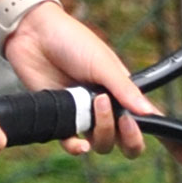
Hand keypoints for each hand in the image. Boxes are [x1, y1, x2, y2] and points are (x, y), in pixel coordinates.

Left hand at [0, 0, 147, 154]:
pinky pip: (70, 143)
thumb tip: (149, 112)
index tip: (133, 121)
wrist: (32, 34)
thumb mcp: (103, 63)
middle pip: (122, 140)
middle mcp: (103, 107)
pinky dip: (76, 148)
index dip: (141, 130)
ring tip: (95, 104)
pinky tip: (80, 145)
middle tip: (122, 120)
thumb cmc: (71, 40)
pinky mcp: (58, 117)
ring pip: (100, 143)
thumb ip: (124, 89)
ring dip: (103, 132)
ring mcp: (81, 114)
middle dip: (127, 138)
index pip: (140, 120)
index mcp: (119, 92)